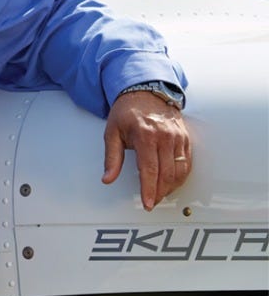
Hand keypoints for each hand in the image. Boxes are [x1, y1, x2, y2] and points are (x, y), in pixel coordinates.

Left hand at [102, 90, 191, 210]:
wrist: (145, 92)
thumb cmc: (127, 112)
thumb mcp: (112, 133)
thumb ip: (111, 158)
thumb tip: (107, 178)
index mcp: (145, 135)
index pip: (150, 169)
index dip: (149, 189)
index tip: (148, 203)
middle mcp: (165, 136)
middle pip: (167, 173)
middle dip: (160, 192)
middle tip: (152, 202)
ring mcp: (177, 136)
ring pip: (180, 170)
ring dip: (172, 187)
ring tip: (160, 195)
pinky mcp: (185, 137)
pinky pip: (187, 162)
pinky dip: (181, 176)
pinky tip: (172, 183)